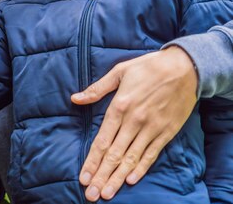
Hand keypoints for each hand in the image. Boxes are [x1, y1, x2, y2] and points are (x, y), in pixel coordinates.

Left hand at [71, 46, 197, 200]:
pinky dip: (141, 168)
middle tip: (91, 194)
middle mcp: (134, 121)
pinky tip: (131, 180)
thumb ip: (97, 89)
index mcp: (120, 106)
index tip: (84, 177)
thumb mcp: (119, 72)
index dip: (92, 161)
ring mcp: (151, 128)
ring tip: (107, 193)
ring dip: (118, 177)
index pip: (102, 140)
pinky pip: (152, 153)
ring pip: (131, 158)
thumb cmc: (148, 68)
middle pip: (114, 154)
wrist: (184, 68)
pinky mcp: (166, 132)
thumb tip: (75, 99)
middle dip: (102, 176)